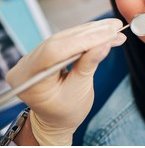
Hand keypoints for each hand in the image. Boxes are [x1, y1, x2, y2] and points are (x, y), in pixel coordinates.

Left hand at [6, 19, 125, 144]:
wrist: (57, 119)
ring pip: (65, 36)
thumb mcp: (78, 91)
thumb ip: (88, 65)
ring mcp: (34, 56)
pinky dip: (87, 35)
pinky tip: (103, 30)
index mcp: (28, 79)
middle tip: (115, 28)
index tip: (108, 34)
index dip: (84, 40)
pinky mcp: (46, 51)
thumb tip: (105, 44)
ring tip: (113, 28)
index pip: (55, 51)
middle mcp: (26, 63)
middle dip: (91, 34)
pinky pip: (67, 39)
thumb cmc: (65, 112)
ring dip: (92, 31)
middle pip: (60, 40)